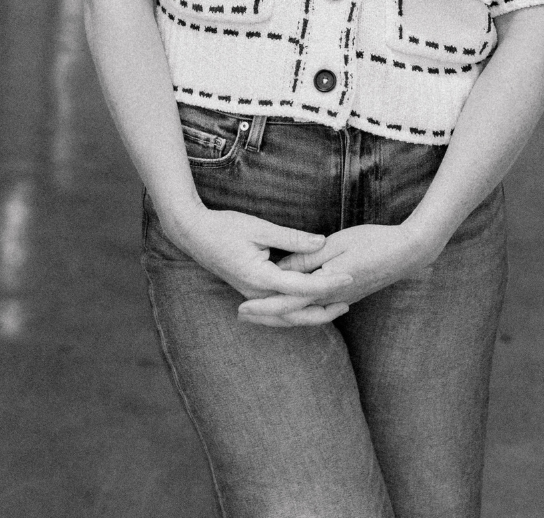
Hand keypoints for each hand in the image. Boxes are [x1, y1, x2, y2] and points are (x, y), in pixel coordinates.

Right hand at [171, 206, 353, 327]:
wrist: (194, 234)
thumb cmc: (225, 227)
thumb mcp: (260, 228)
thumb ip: (292, 238)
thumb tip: (321, 242)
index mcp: (259, 277)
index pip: (301, 287)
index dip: (328, 282)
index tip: (349, 276)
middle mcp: (256, 293)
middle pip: (295, 313)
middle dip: (323, 310)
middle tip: (348, 301)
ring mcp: (252, 296)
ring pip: (285, 316)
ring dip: (310, 314)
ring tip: (334, 307)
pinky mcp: (251, 292)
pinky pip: (276, 310)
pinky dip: (295, 311)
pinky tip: (309, 304)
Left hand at [238, 222, 438, 325]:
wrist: (408, 253)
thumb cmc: (373, 242)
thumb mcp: (337, 243)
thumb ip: (308, 256)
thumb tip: (282, 267)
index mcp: (325, 287)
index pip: (287, 302)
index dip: (263, 306)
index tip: (240, 307)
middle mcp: (331, 299)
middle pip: (293, 313)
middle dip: (266, 315)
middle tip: (241, 314)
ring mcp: (341, 299)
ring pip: (304, 312)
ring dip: (281, 313)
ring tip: (259, 309)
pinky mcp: (347, 294)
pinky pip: (317, 306)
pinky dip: (300, 308)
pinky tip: (293, 302)